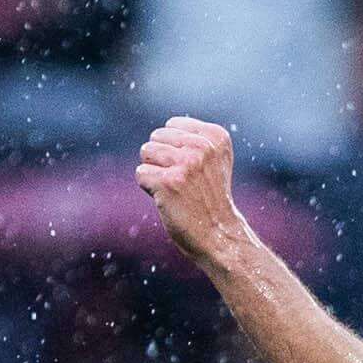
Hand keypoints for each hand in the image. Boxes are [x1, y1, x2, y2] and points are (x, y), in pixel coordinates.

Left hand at [136, 116, 250, 265]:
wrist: (221, 237)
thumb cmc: (212, 200)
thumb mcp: (214, 161)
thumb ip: (194, 139)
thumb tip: (162, 131)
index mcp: (216, 136)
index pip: (172, 126)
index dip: (175, 149)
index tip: (195, 171)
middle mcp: (203, 146)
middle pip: (156, 137)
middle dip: (162, 159)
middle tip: (184, 183)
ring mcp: (186, 164)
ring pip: (146, 152)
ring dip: (155, 173)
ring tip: (177, 190)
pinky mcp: (169, 182)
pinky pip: (141, 174)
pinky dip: (149, 189)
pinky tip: (169, 200)